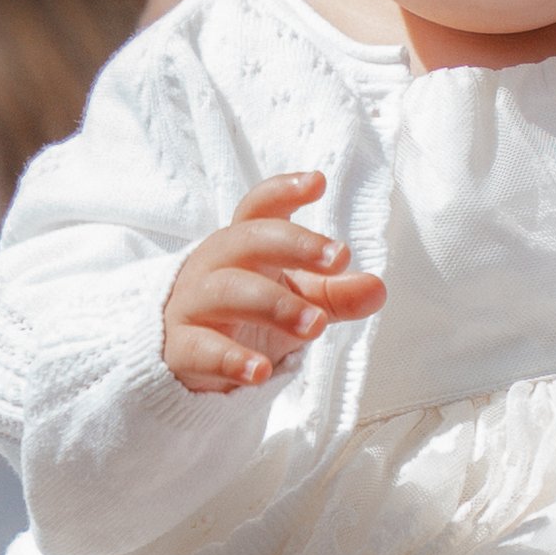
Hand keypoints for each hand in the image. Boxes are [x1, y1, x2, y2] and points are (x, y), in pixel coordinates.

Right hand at [162, 171, 384, 393]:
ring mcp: (192, 305)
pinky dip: (231, 359)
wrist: (187, 360)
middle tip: (338, 260)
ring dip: (275, 305)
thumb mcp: (297, 302)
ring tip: (316, 326)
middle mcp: (214, 265)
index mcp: (241, 245)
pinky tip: (261, 371)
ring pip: (227, 291)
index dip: (283, 192)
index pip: (257, 208)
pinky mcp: (178, 349)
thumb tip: (377, 288)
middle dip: (294, 245)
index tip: (317, 183)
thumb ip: (334, 295)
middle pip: (246, 239)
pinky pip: (201, 349)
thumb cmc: (247, 316)